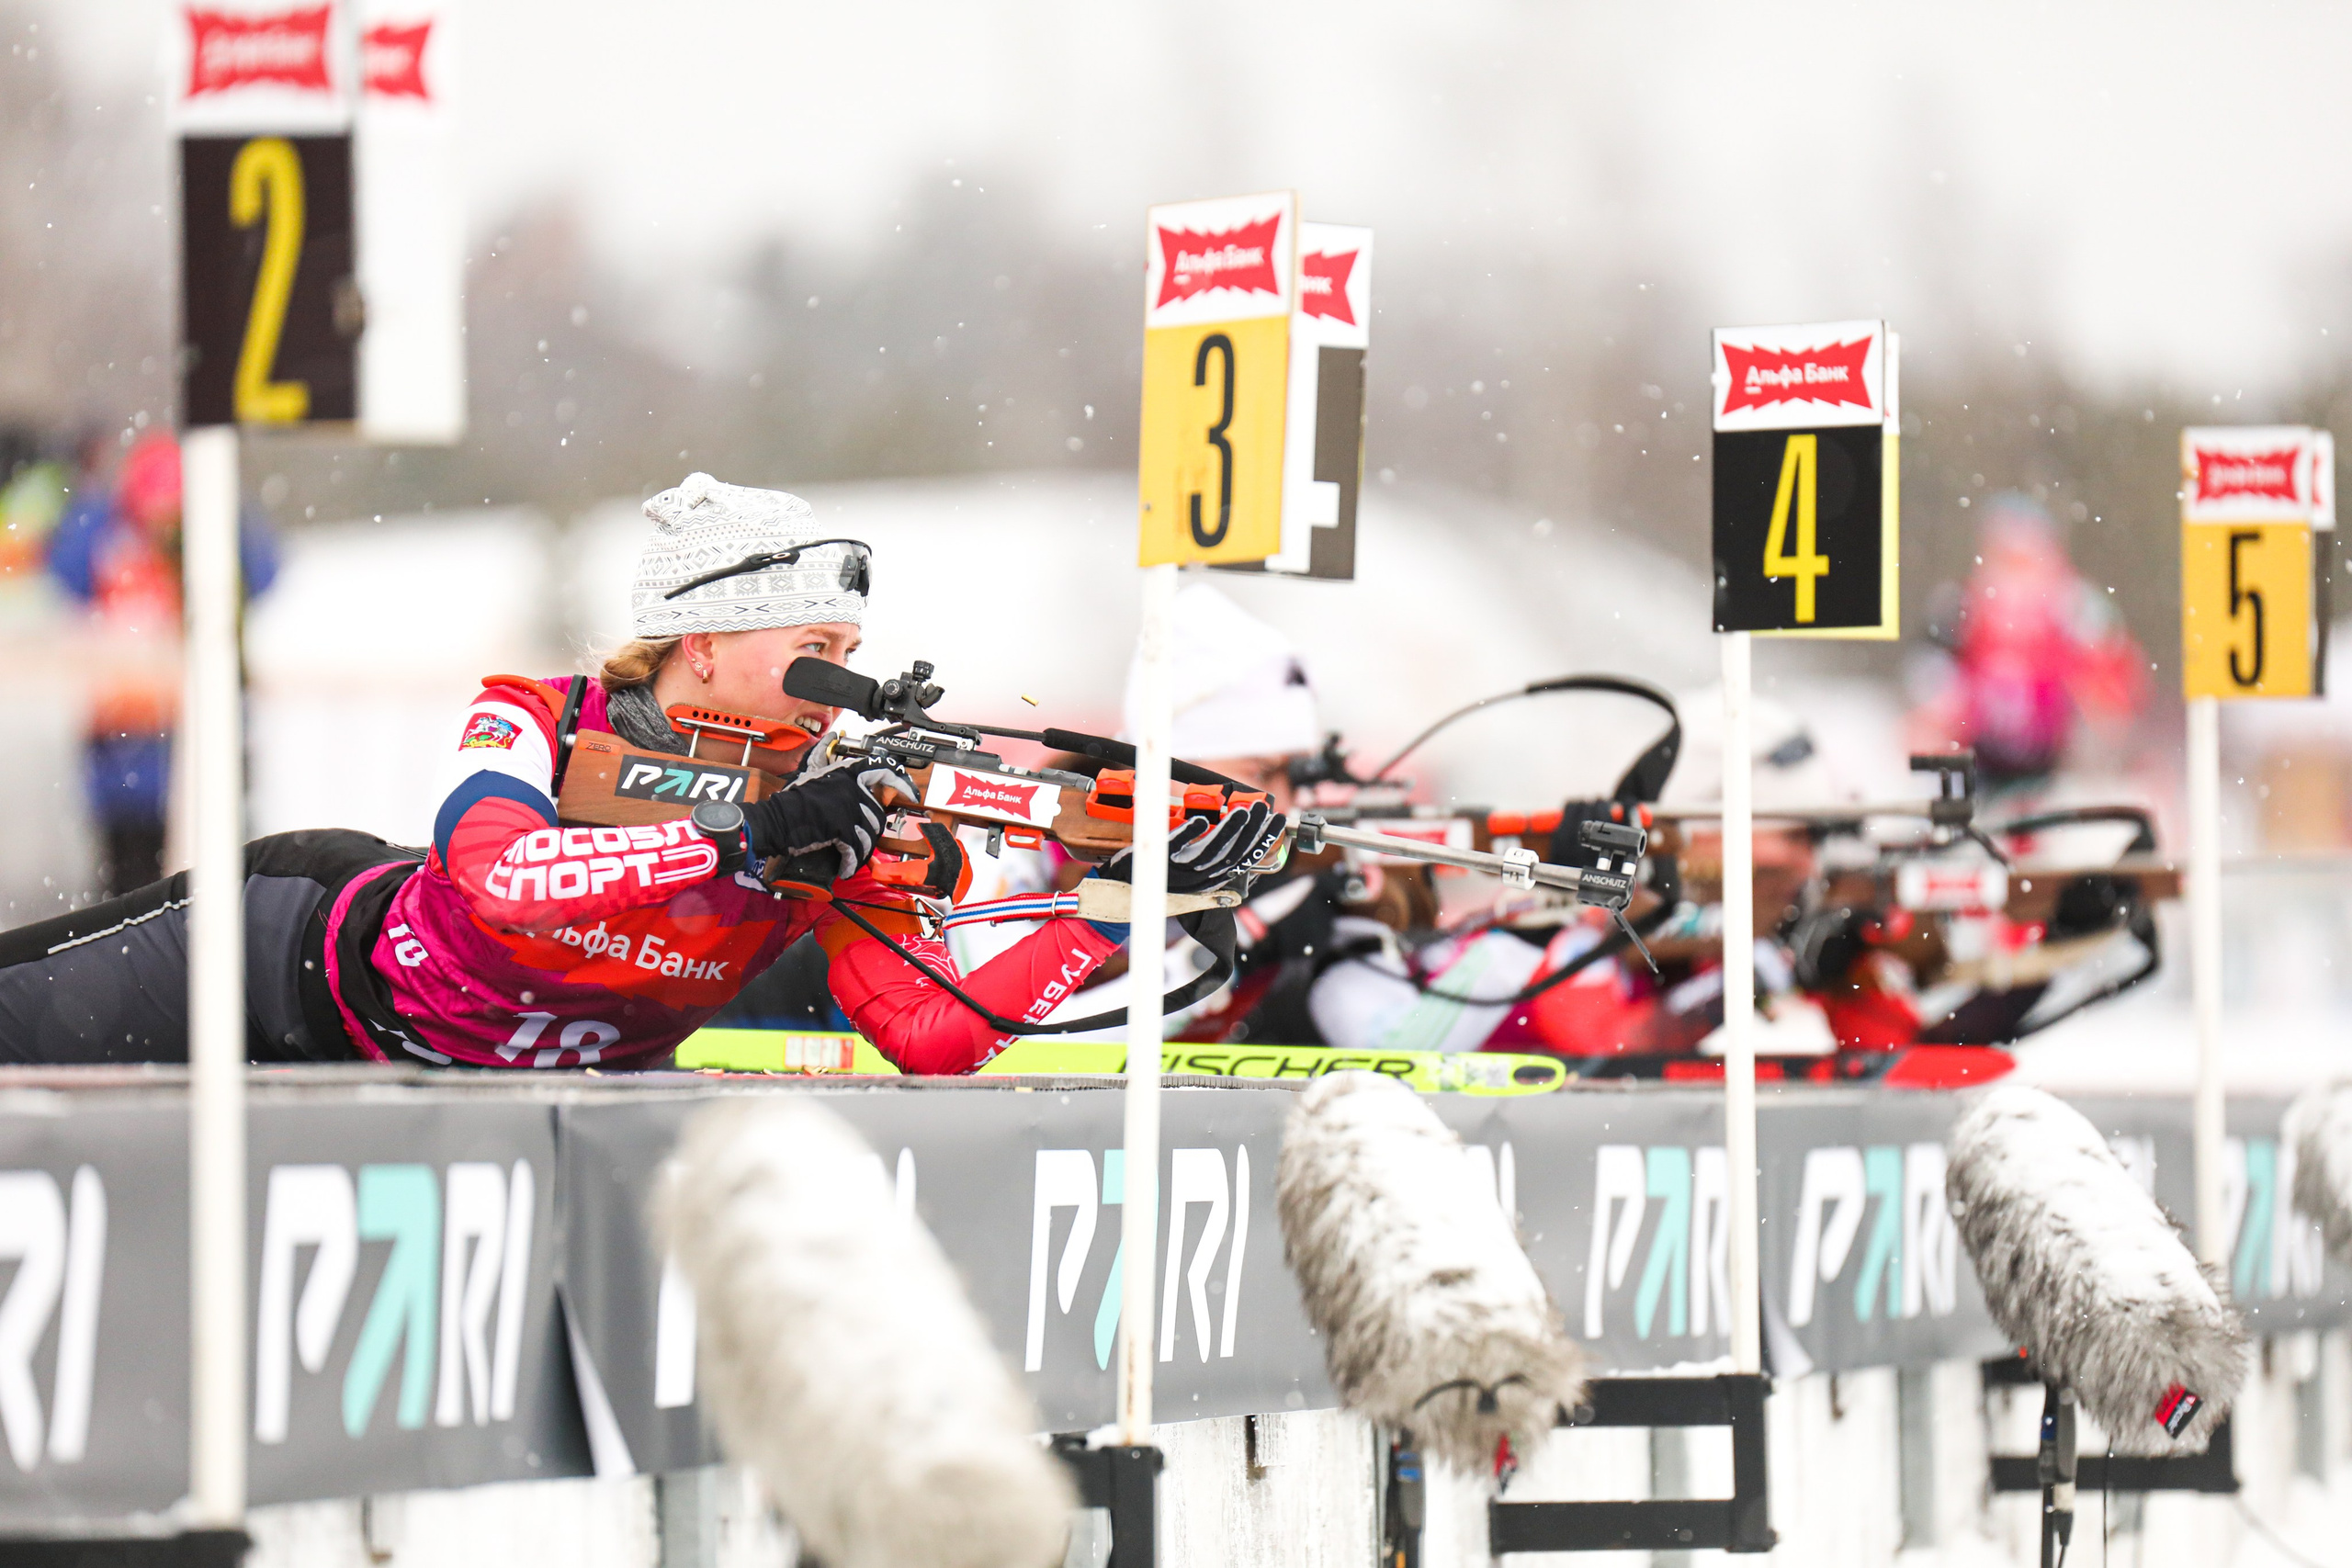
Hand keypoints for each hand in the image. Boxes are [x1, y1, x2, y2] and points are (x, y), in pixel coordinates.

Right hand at [743, 756, 916, 881]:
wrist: (775, 821)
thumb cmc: (792, 803)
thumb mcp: (815, 778)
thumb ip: (835, 773)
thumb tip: (849, 763)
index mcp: (845, 772)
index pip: (882, 769)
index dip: (900, 782)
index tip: (910, 793)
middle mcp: (849, 787)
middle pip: (876, 813)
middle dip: (870, 831)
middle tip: (860, 840)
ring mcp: (846, 807)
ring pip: (869, 833)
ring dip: (861, 849)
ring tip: (851, 855)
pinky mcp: (841, 828)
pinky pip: (856, 849)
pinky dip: (851, 862)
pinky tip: (845, 867)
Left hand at [1098, 798, 1284, 894]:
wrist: (1120, 887)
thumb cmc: (1159, 874)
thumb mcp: (1191, 870)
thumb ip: (1216, 858)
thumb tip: (1242, 846)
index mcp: (1209, 880)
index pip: (1243, 860)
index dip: (1262, 841)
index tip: (1277, 819)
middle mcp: (1197, 880)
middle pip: (1230, 856)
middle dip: (1251, 832)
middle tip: (1264, 809)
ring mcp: (1176, 871)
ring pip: (1208, 853)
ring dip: (1227, 831)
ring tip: (1243, 812)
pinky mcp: (1155, 861)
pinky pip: (1173, 848)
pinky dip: (1186, 835)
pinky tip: (1198, 820)